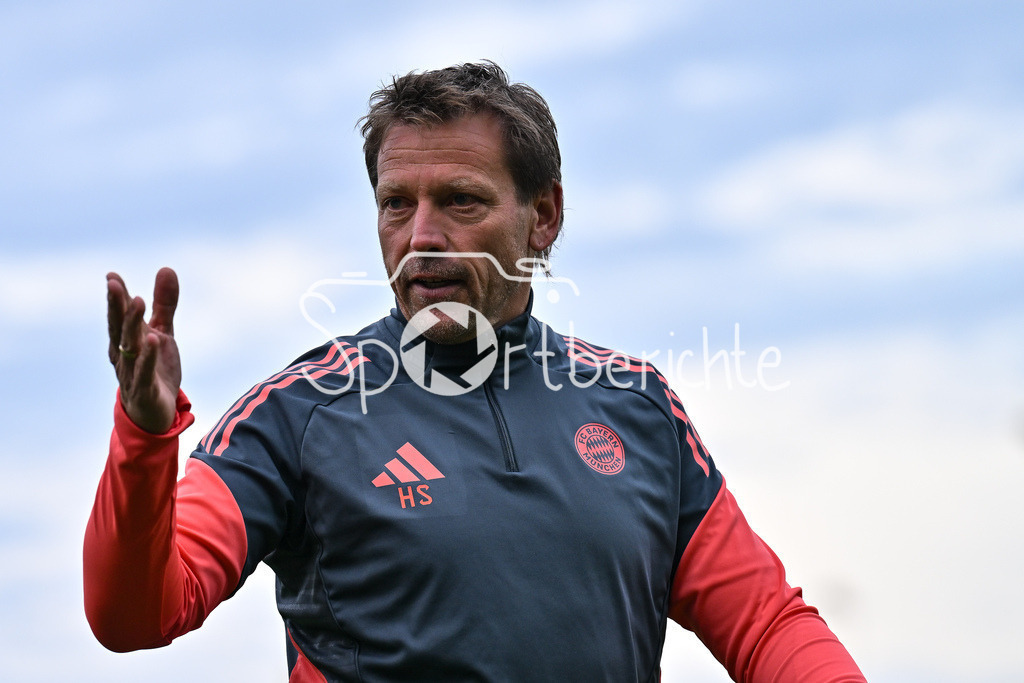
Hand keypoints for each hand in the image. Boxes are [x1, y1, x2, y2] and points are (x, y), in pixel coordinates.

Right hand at [106, 268, 181, 432]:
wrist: (155, 412)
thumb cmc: (155, 368)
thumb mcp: (163, 332)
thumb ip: (164, 304)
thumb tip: (166, 268)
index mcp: (125, 339)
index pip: (118, 316)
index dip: (115, 298)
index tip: (112, 276)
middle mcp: (123, 354)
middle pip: (119, 328)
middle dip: (116, 306)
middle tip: (116, 284)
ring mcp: (132, 372)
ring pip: (130, 346)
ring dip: (132, 325)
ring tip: (138, 302)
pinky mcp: (144, 389)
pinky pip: (145, 371)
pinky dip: (148, 356)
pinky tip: (154, 340)